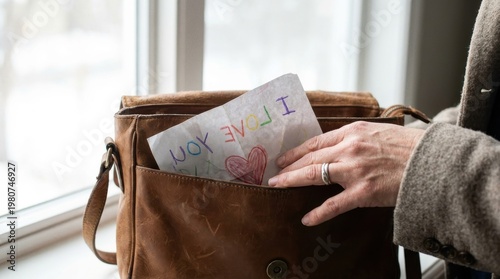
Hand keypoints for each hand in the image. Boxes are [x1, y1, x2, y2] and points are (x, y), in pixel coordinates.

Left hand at [268, 121, 423, 225]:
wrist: (434, 162)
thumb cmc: (409, 147)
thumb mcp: (379, 132)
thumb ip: (357, 138)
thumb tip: (339, 146)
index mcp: (353, 131)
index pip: (316, 141)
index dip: (297, 150)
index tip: (284, 157)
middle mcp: (350, 148)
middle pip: (310, 157)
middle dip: (289, 165)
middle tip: (274, 172)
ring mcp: (355, 170)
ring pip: (315, 175)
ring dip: (293, 181)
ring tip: (278, 186)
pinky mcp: (363, 192)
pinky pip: (334, 204)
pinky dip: (318, 213)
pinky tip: (307, 219)